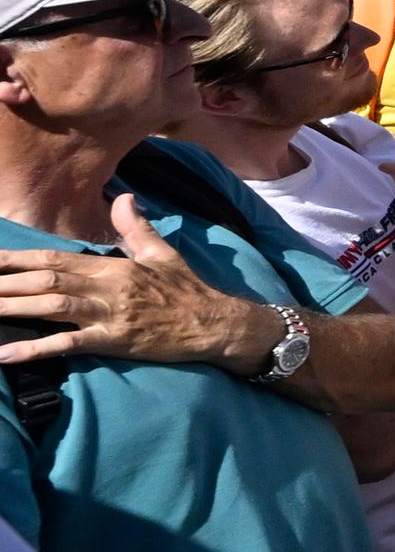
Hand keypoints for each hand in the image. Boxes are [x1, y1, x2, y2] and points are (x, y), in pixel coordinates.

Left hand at [0, 197, 285, 372]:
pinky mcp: (114, 341)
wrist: (217, 323)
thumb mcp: (162, 253)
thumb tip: (124, 196)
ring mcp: (110, 314)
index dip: (16, 259)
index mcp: (113, 266)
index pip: (55, 258)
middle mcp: (107, 286)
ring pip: (51, 308)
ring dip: (12, 308)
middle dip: (4, 282)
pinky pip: (68, 345)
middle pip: (46, 281)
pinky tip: (5, 355)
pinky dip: (35, 350)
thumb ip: (136, 227)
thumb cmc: (188, 290)